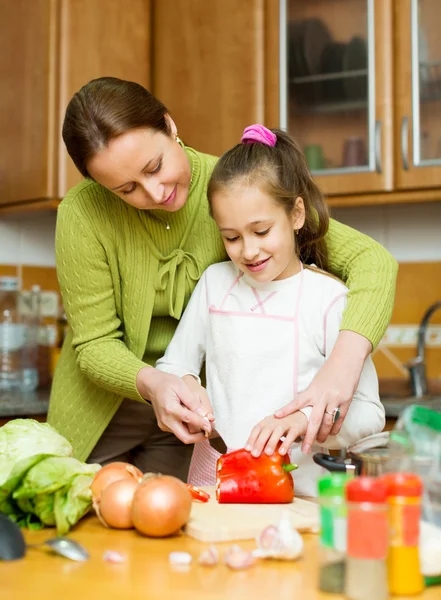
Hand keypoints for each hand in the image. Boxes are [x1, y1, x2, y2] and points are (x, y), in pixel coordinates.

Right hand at [136, 367, 211, 443]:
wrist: (152, 385)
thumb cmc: (167, 383)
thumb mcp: (182, 387)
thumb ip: (193, 402)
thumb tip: (206, 415)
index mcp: (170, 409)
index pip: (189, 419)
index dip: (202, 424)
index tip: (211, 426)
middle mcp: (166, 420)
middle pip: (185, 437)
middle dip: (199, 437)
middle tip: (209, 431)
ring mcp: (164, 425)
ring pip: (183, 436)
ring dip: (194, 433)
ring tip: (204, 424)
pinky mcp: (164, 426)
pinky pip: (179, 432)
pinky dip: (188, 429)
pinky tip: (193, 421)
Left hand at [245, 412, 307, 457]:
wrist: (301, 415)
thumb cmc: (284, 425)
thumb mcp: (272, 429)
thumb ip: (265, 438)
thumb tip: (254, 452)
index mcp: (267, 421)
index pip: (257, 429)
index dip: (251, 438)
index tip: (247, 449)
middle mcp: (274, 421)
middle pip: (266, 430)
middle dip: (260, 442)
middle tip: (255, 454)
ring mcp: (285, 423)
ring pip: (277, 432)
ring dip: (272, 442)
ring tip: (268, 453)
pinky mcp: (296, 427)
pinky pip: (291, 435)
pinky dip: (286, 444)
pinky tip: (282, 452)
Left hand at [274, 331, 370, 452]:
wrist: (346, 361)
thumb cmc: (330, 371)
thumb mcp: (316, 382)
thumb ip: (310, 395)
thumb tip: (301, 407)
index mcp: (312, 390)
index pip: (297, 402)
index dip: (287, 410)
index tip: (276, 417)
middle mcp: (322, 396)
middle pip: (314, 421)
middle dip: (308, 436)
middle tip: (304, 448)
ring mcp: (335, 400)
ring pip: (327, 423)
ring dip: (323, 435)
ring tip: (319, 442)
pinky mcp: (346, 401)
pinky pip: (339, 419)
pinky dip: (335, 428)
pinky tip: (331, 434)